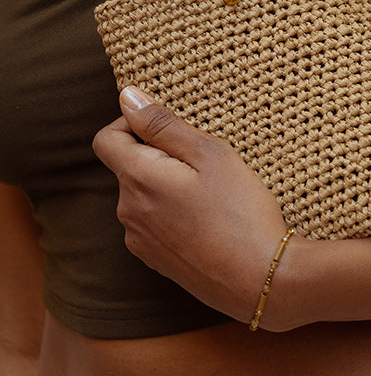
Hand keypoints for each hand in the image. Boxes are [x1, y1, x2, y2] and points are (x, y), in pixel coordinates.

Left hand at [92, 87, 289, 323]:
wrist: (260, 278)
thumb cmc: (241, 212)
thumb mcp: (210, 154)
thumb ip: (163, 125)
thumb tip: (127, 97)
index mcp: (138, 179)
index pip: (106, 139)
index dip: (132, 124)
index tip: (170, 127)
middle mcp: (128, 211)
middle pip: (128, 167)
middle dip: (160, 156)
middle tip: (207, 161)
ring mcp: (140, 240)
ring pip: (143, 196)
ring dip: (169, 185)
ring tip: (214, 192)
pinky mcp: (156, 261)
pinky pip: (154, 223)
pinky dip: (175, 213)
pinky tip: (209, 219)